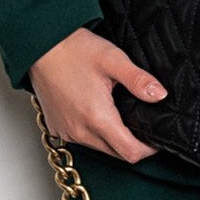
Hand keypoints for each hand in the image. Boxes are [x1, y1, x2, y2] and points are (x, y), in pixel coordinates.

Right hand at [29, 25, 166, 161]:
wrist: (40, 45)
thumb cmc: (72, 50)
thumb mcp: (112, 59)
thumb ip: (138, 80)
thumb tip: (159, 95)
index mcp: (97, 117)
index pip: (130, 152)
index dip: (149, 149)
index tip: (156, 138)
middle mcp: (80, 130)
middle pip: (116, 153)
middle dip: (133, 144)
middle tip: (141, 124)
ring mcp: (66, 131)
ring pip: (99, 147)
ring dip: (113, 138)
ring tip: (119, 114)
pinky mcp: (57, 127)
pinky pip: (82, 139)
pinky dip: (93, 133)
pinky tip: (96, 113)